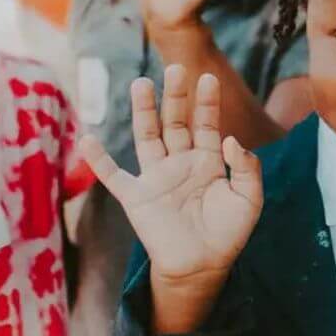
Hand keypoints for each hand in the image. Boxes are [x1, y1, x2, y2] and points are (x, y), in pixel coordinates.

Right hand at [78, 64, 262, 285]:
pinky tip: (87, 139)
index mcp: (207, 161)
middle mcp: (180, 163)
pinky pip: (114, 176)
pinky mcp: (136, 197)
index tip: (209, 79)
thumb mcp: (248, 199)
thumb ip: (247, 169)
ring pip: (147, 137)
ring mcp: (156, 177)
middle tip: (176, 69)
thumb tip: (232, 140)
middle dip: (176, 97)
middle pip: (175, 122)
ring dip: (143, 111)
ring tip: (142, 84)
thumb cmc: (228, 233)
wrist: (202, 267)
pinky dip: (98, 160)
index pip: (206, 125)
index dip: (207, 103)